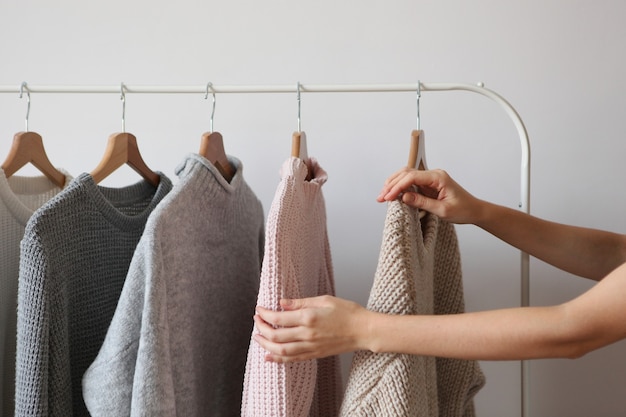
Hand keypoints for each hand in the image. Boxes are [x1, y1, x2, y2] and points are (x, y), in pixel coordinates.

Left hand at [253, 295, 371, 362]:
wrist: (364, 330)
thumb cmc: (348, 312)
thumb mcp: (324, 299)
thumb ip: (301, 302)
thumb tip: (282, 302)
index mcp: (309, 317)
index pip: (279, 318)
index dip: (265, 314)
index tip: (259, 309)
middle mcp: (308, 334)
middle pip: (276, 336)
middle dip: (262, 329)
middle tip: (257, 321)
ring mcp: (311, 347)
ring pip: (281, 351)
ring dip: (266, 345)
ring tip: (258, 338)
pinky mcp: (315, 354)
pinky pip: (292, 359)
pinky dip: (278, 359)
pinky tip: (269, 356)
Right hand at [376, 168, 482, 223]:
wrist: (474, 211)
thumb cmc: (463, 210)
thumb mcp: (442, 210)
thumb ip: (422, 203)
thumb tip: (403, 197)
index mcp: (438, 177)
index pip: (412, 177)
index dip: (398, 186)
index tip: (388, 197)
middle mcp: (433, 175)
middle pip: (406, 173)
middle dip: (391, 184)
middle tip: (380, 197)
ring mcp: (430, 179)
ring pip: (406, 176)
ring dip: (393, 185)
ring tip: (382, 196)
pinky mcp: (428, 185)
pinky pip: (410, 183)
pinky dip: (400, 188)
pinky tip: (392, 195)